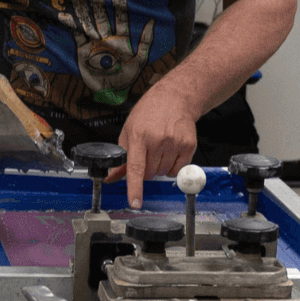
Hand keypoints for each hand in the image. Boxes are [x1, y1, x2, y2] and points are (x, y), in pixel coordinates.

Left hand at [107, 83, 198, 207]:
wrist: (175, 98)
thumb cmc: (149, 113)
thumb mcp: (129, 130)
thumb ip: (121, 157)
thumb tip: (111, 178)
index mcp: (139, 136)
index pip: (135, 168)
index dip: (135, 188)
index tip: (135, 203)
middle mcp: (158, 140)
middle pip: (149, 174)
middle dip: (146, 169)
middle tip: (148, 152)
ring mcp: (174, 143)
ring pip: (163, 173)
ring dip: (160, 167)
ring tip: (161, 147)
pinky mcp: (188, 145)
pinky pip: (178, 170)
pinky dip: (173, 166)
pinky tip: (171, 151)